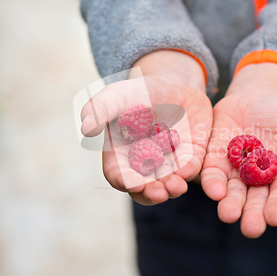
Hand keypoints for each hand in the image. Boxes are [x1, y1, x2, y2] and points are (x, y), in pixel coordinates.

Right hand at [81, 50, 212, 204]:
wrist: (172, 82)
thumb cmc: (137, 91)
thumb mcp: (117, 96)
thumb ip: (100, 109)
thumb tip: (85, 129)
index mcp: (120, 155)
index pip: (118, 174)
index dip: (125, 181)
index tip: (134, 183)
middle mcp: (144, 165)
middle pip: (145, 188)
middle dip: (151, 193)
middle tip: (158, 192)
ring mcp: (168, 163)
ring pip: (169, 183)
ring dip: (172, 188)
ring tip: (176, 186)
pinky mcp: (190, 156)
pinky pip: (191, 168)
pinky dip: (189, 171)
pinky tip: (188, 170)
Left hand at [200, 63, 276, 237]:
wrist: (254, 99)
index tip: (275, 218)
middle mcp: (259, 179)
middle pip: (256, 201)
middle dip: (253, 215)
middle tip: (251, 228)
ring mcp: (236, 171)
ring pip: (232, 192)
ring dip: (230, 204)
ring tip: (228, 214)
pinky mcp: (215, 160)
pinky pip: (213, 174)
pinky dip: (212, 183)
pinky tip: (213, 190)